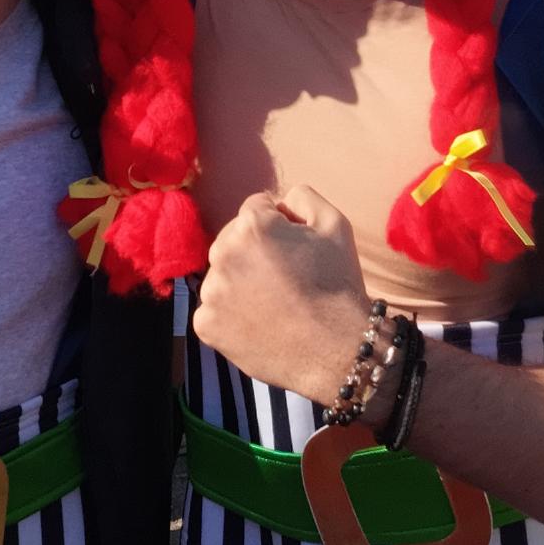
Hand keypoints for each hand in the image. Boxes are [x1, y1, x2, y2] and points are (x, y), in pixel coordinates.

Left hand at [193, 186, 377, 408]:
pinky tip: (259, 324)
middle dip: (254, 252)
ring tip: (274, 304)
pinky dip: (231, 316)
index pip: (257, 209)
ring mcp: (210, 292)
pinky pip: (214, 310)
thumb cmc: (337, 284)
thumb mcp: (335, 224)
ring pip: (223, 276)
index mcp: (251, 225)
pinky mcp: (206, 325)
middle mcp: (222, 253)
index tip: (297, 251)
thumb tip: (279, 201)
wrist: (337, 348)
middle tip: (286, 279)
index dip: (281, 227)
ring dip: (241, 283)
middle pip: (233, 241)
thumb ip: (303, 196)